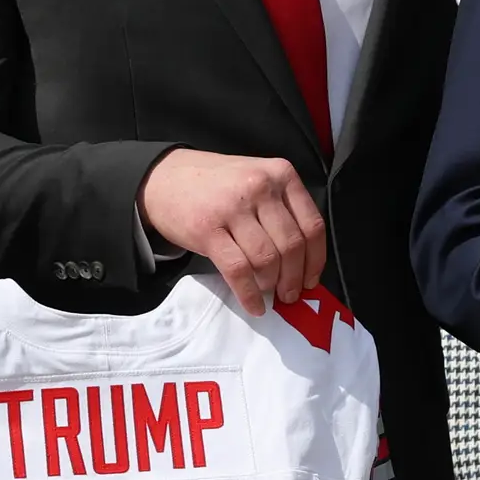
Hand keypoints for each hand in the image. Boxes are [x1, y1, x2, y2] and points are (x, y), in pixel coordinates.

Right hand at [140, 149, 324, 314]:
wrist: (164, 178)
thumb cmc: (216, 184)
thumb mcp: (257, 179)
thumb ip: (282, 209)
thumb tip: (304, 262)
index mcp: (281, 174)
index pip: (312, 226)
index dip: (315, 260)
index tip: (311, 280)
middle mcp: (260, 187)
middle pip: (291, 246)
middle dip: (294, 278)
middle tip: (290, 294)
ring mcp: (233, 207)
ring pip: (267, 260)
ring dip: (271, 285)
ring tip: (269, 294)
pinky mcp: (208, 229)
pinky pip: (239, 271)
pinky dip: (249, 294)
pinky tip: (254, 305)